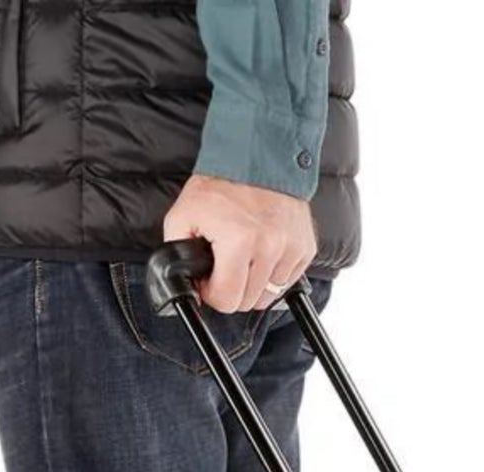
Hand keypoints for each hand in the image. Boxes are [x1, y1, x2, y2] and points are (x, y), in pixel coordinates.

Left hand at [162, 175, 316, 311]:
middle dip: (233, 288)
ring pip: (269, 295)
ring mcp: (291, 249)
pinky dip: (274, 274)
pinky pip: (287, 281)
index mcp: (239, 241)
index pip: (227, 300)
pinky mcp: (305, 248)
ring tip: (245, 257)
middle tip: (225, 265)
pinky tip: (263, 253)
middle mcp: (270, 247)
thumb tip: (189, 285)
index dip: (212, 293)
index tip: (210, 279)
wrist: (257, 157)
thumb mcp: (183, 214)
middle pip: (248, 301)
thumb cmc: (221, 185)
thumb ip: (178, 251)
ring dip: (254, 283)